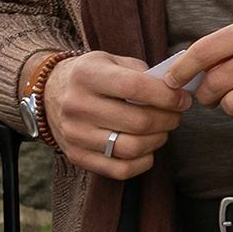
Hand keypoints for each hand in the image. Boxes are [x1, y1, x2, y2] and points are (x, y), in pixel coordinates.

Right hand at [41, 51, 190, 180]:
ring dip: (158, 140)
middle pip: (139, 122)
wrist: (50, 93)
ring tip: (162, 130)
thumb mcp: (113, 61)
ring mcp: (74, 134)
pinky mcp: (77, 156)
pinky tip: (147, 148)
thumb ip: (143, 73)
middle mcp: (76, 105)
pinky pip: (120, 170)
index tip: (182, 99)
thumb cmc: (94, 75)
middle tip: (175, 115)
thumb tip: (177, 92)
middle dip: (168, 120)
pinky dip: (143, 162)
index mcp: (87, 75)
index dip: (168, 96)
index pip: (136, 87)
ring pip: (132, 148)